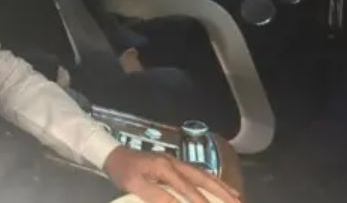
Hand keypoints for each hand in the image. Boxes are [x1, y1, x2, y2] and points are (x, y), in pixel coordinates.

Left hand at [103, 146, 241, 202]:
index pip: (188, 189)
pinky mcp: (175, 163)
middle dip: (222, 192)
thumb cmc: (123, 171)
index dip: (202, 202)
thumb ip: (156, 195)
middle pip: (203, 178)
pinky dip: (212, 180)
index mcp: (164, 167)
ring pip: (203, 174)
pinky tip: (220, 186)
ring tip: (237, 197)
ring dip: (221, 186)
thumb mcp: (134, 185)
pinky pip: (198, 172)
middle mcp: (174, 162)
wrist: (114, 154)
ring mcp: (176, 161)